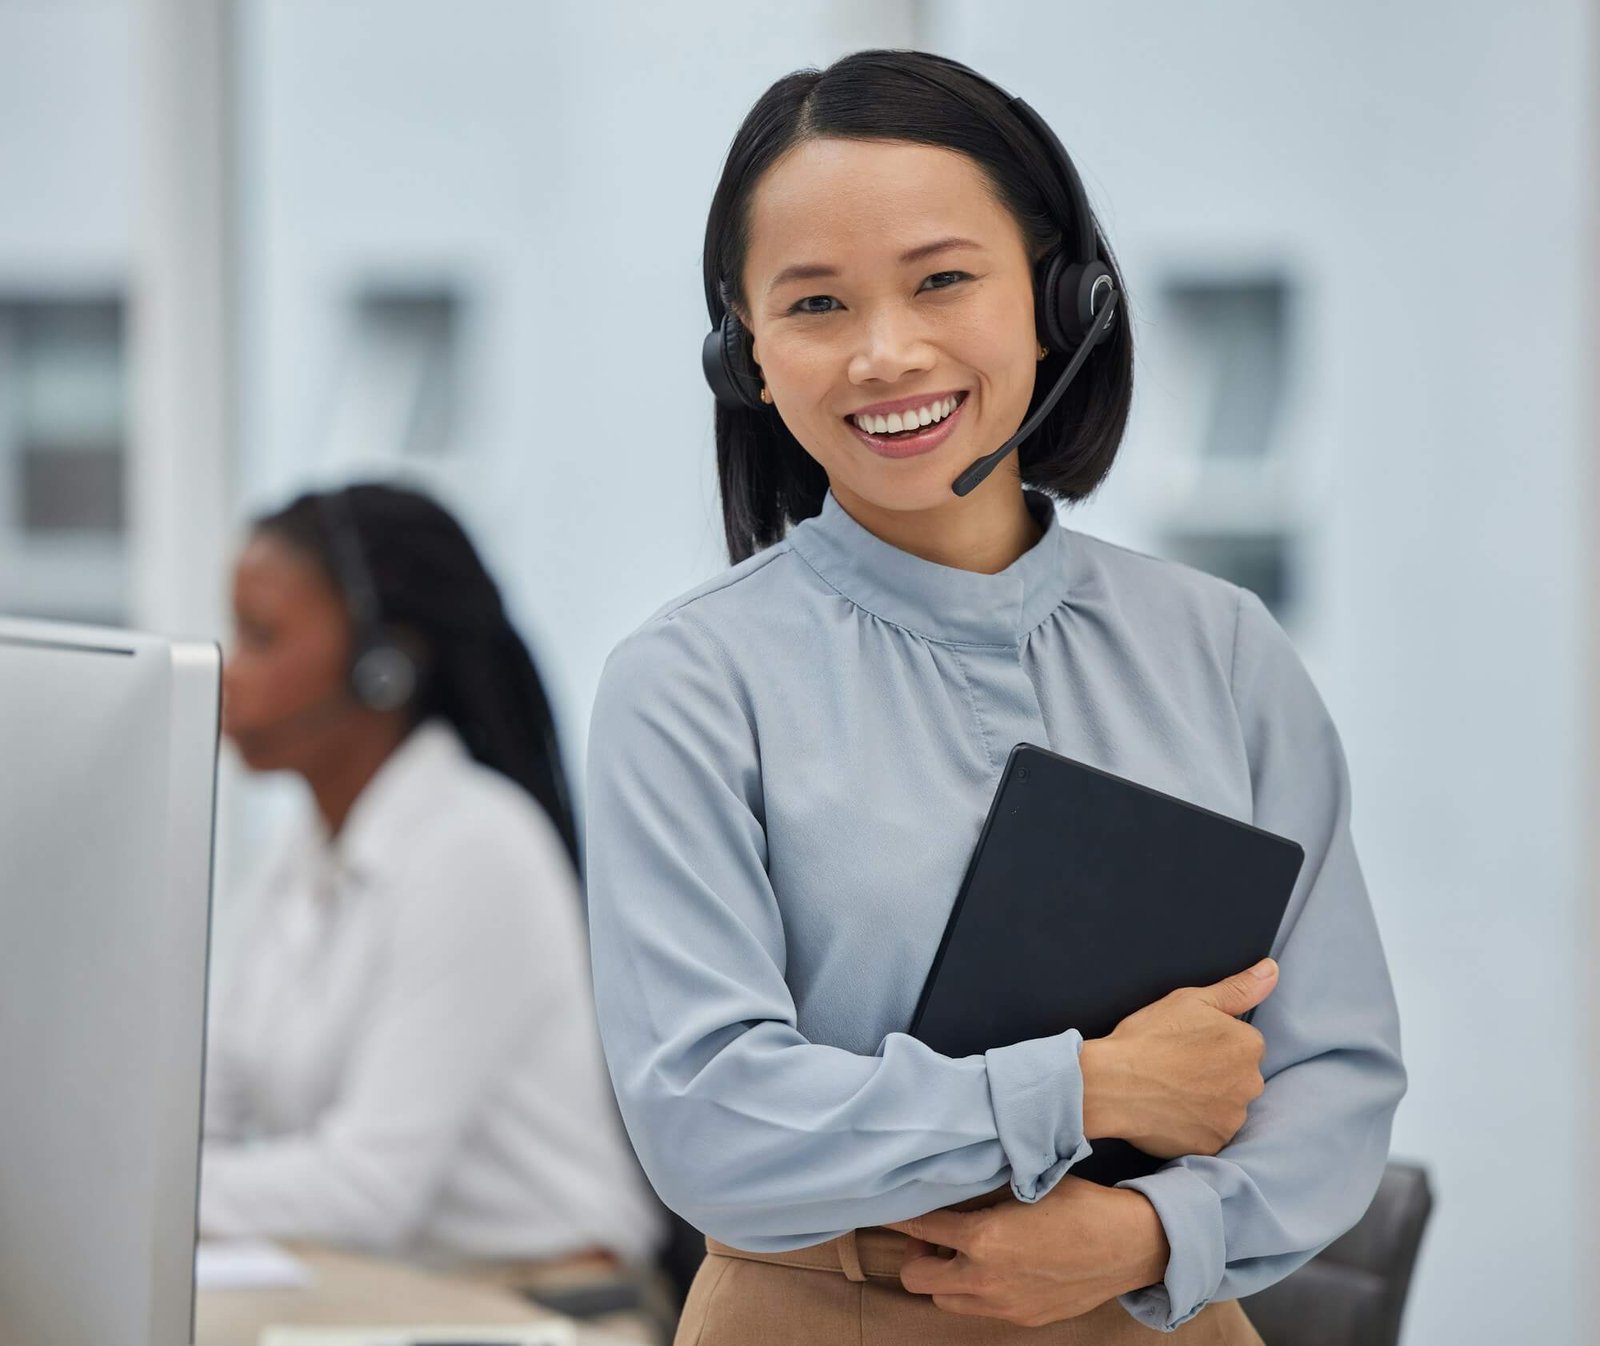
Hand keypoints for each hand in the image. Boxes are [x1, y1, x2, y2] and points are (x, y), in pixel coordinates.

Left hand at [883, 1178, 1168, 1325]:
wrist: (1127, 1245)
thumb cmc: (1078, 1204)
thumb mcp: (1023, 1184)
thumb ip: (980, 1191)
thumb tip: (947, 1180)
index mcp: (983, 1240)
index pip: (918, 1228)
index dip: (898, 1215)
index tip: (885, 1207)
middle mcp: (986, 1279)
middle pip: (916, 1278)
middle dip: (916, 1253)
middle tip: (934, 1234)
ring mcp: (1003, 1306)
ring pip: (944, 1300)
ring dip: (943, 1277)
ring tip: (963, 1251)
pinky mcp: (1022, 1319)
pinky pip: (979, 1310)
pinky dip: (974, 1290)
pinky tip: (995, 1266)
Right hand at [1081, 958, 1276, 1157]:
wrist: (1112, 1084)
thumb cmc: (1148, 1038)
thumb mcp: (1191, 1000)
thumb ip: (1238, 988)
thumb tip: (1271, 970)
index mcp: (1249, 1045)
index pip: (1243, 1043)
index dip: (1212, 1042)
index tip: (1186, 1044)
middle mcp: (1250, 1084)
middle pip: (1238, 1076)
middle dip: (1215, 1073)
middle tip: (1176, 1067)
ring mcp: (1232, 1118)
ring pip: (1226, 1106)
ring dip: (1206, 1100)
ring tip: (1171, 1090)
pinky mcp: (1213, 1145)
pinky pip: (1210, 1133)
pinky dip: (1194, 1125)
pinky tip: (1170, 1111)